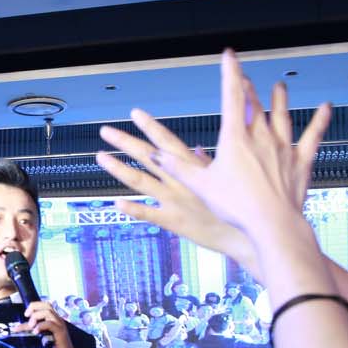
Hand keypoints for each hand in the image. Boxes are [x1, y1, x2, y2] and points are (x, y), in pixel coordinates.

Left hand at [17, 300, 77, 347]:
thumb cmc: (52, 346)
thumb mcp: (39, 335)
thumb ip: (30, 329)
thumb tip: (16, 327)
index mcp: (52, 318)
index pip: (44, 304)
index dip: (34, 306)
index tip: (25, 314)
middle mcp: (57, 319)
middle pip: (47, 305)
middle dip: (34, 308)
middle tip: (26, 316)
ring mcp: (60, 325)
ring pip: (48, 312)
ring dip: (36, 317)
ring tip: (31, 326)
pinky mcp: (60, 332)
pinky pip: (51, 324)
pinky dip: (41, 326)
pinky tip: (35, 331)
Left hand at [97, 113, 260, 276]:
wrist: (246, 234)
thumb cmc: (239, 205)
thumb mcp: (224, 178)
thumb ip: (205, 163)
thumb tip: (196, 149)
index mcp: (193, 168)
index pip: (167, 141)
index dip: (151, 126)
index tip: (135, 113)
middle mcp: (180, 180)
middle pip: (147, 156)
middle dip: (125, 142)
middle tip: (106, 130)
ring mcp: (174, 200)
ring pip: (141, 181)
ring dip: (119, 168)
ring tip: (101, 157)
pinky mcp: (172, 221)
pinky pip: (148, 214)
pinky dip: (132, 209)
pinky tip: (116, 203)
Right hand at [146, 51, 330, 244]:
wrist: (272, 224)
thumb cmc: (238, 207)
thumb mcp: (201, 187)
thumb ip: (179, 168)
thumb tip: (158, 156)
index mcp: (235, 139)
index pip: (231, 96)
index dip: (229, 72)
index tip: (229, 55)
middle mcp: (261, 137)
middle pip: (254, 104)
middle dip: (247, 87)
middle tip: (243, 78)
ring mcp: (283, 148)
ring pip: (282, 115)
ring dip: (280, 99)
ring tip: (280, 86)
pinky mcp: (301, 161)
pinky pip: (313, 136)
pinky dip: (320, 120)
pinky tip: (326, 107)